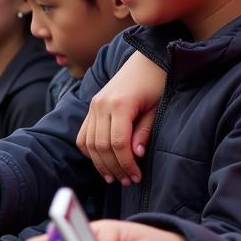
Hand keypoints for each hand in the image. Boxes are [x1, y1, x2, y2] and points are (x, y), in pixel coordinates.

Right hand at [75, 52, 164, 183]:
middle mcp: (101, 104)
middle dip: (114, 167)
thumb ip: (144, 131)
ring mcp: (94, 105)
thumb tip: (136, 155)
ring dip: (100, 163)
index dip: (126, 164)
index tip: (136, 177)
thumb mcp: (157, 108)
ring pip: (89, 142)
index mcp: (119, 104)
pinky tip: (101, 161)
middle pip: (101, 146)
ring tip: (113, 177)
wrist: (148, 59)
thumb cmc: (158, 83)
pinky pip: (83, 134)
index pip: (117, 144)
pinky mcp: (92, 106)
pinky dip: (89, 150)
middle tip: (127, 181)